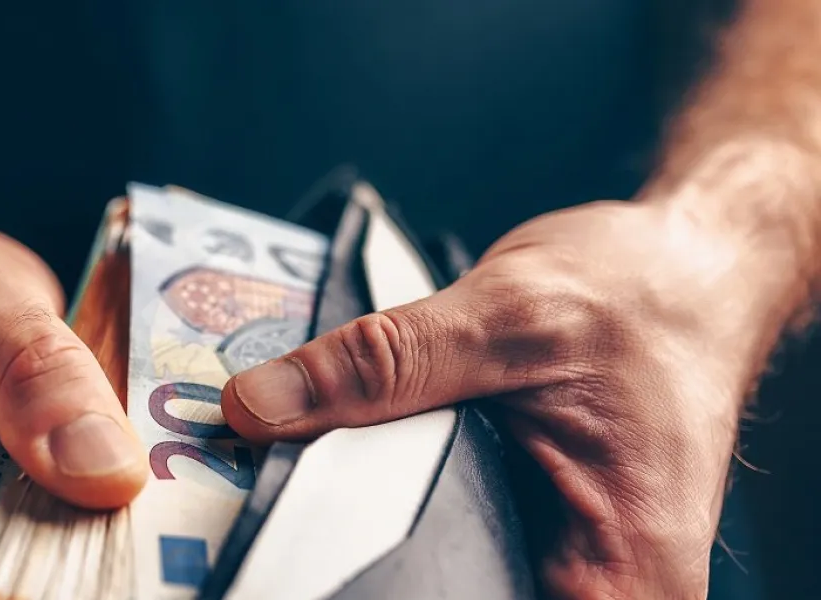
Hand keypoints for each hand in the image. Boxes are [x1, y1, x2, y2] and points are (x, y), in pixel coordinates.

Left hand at [221, 200, 780, 598]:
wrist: (689, 271)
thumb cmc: (644, 297)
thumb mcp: (505, 318)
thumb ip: (380, 368)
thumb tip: (261, 407)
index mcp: (617, 574)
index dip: (367, 580)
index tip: (285, 535)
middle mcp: (598, 590)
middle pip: (437, 590)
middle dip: (362, 542)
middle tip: (290, 477)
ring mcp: (563, 566)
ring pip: (432, 564)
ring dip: (374, 517)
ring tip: (332, 458)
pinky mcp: (532, 533)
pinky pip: (442, 533)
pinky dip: (389, 495)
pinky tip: (366, 454)